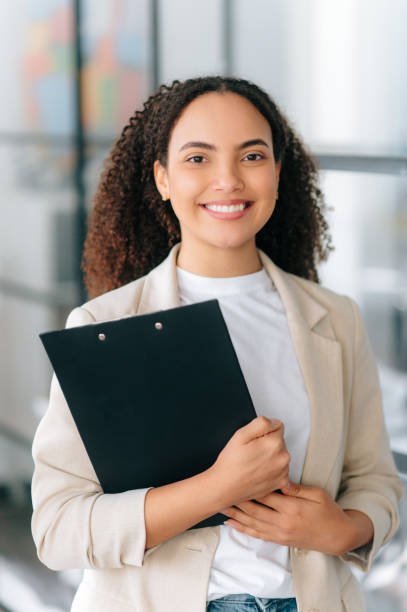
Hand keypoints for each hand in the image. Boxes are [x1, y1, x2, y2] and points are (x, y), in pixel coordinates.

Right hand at [209, 416, 289, 505]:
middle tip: (251, 452)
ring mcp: (283, 471)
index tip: (254, 440)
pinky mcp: (282, 482)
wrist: (225, 487)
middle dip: (268, 443)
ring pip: (280, 455)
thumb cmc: (231, 462)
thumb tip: (274, 422)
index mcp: (274, 443)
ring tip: (254, 463)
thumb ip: (261, 423)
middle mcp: (283, 457)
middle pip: (280, 441)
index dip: (263, 431)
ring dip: (271, 456)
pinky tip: (259, 472)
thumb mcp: (241, 434)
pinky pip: (281, 469)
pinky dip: (272, 469)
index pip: (278, 426)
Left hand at [220, 481, 373, 555]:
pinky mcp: (279, 540)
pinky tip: (232, 524)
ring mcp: (279, 533)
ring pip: (252, 523)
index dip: (250, 486)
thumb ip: (298, 488)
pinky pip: (258, 535)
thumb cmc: (329, 511)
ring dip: (235, 515)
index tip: (236, 477)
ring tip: (220, 506)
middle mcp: (282, 521)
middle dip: (237, 500)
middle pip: (254, 509)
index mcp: (292, 507)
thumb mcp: (317, 494)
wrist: (337, 536)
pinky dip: (243, 529)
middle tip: (220, 491)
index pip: (265, 494)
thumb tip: (281, 480)